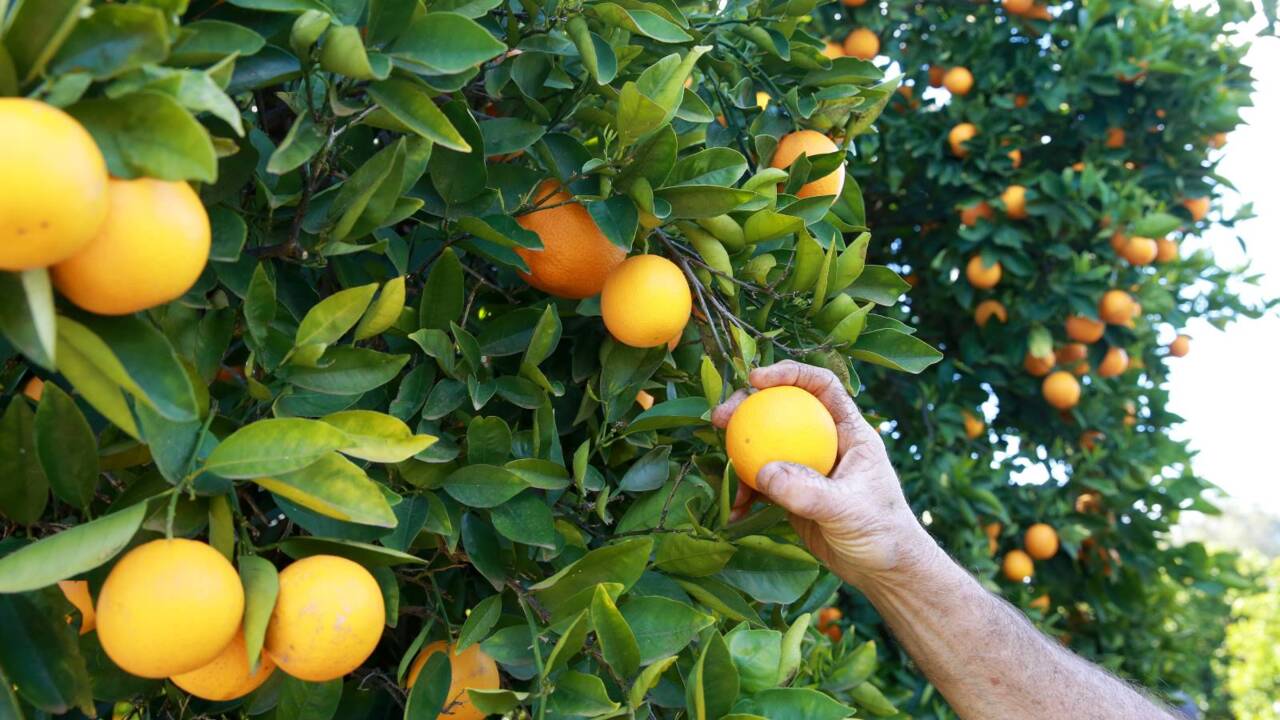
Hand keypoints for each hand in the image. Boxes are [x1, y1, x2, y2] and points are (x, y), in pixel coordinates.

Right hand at [713, 361, 936, 588]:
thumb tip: (763, 471)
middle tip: (721, 416)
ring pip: (766, 444)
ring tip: (719, 466)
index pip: (822, 386)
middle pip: (783, 409)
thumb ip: (807, 491)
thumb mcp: (847, 509)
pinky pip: (762, 483)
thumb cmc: (882, 532)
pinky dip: (746, 492)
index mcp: (850, 431)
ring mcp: (808, 466)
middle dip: (748, 406)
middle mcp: (826, 441)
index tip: (757, 379)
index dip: (790, 374)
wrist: (884, 571)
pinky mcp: (793, 492)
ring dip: (739, 451)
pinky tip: (734, 510)